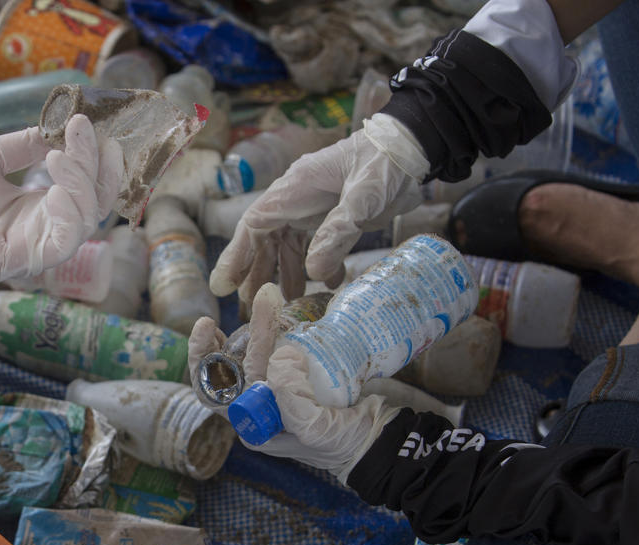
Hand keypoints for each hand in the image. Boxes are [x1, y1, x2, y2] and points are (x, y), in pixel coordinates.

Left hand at [0, 114, 122, 291]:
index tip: (85, 122)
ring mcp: (37, 247)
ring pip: (85, 221)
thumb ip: (26, 145)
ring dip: (81, 185)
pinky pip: (64, 242)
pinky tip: (55, 191)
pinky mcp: (24, 261)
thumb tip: (58, 129)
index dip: (92, 156)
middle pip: (94, 203)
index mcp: (39, 207)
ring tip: (58, 157)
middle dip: (96, 166)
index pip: (84, 186)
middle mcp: (44, 229)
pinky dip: (69, 215)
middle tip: (83, 130)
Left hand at [188, 286, 398, 481]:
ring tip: (264, 298)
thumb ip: (291, 399)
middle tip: (249, 302)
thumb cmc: (346, 442)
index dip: (204, 358)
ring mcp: (277, 393)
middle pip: (230, 369)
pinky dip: (275, 332)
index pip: (212, 392)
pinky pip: (277, 353)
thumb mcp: (316, 428)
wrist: (380, 439)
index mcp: (252, 426)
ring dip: (255, 328)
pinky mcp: (297, 378)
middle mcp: (258, 410)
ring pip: (253, 358)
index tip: (210, 325)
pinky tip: (277, 314)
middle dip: (235, 332)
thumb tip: (279, 358)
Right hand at [208, 114, 428, 307]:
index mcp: (296, 187)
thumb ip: (339, 232)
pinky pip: (317, 245)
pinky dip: (318, 267)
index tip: (223, 286)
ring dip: (285, 273)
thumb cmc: (387, 162)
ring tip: (284, 302)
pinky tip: (326, 285)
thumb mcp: (365, 196)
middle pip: (266, 238)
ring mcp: (316, 208)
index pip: (254, 224)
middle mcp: (299, 198)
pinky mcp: (336, 216)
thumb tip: (313, 273)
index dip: (237, 256)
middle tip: (248, 303)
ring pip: (289, 244)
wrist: (414, 147)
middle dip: (256, 270)